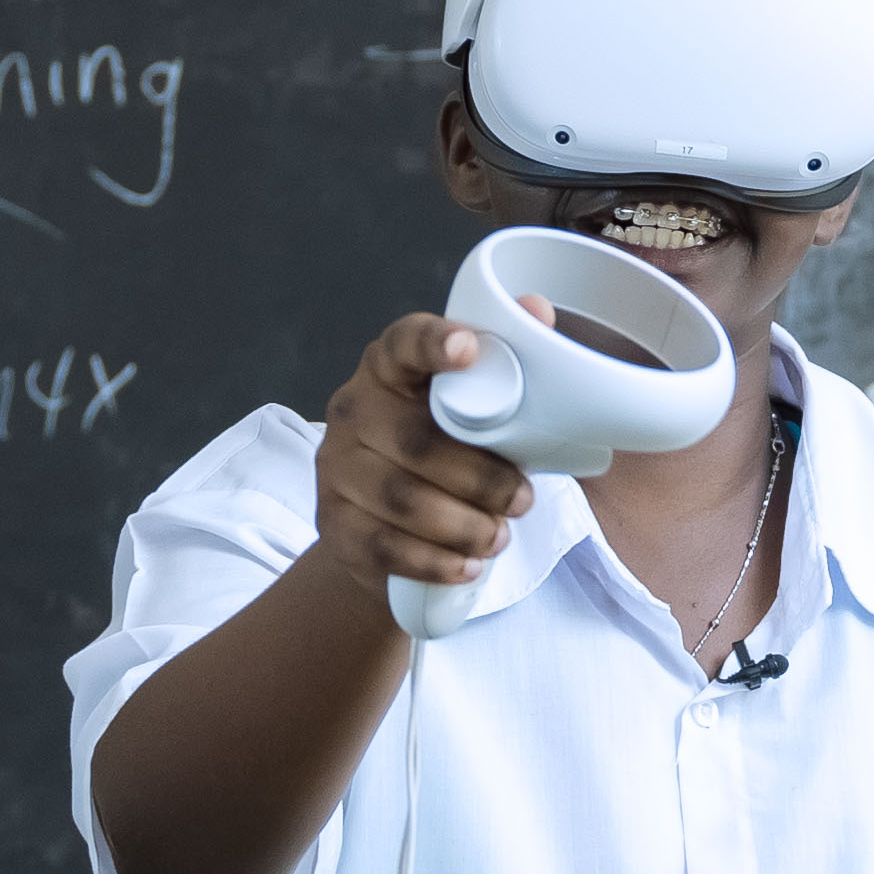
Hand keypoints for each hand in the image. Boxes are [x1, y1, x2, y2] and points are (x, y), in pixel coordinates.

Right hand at [309, 313, 536, 616]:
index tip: (469, 350)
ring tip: (500, 535)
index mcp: (388, 367)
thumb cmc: (444, 450)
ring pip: (401, 500)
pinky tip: (468, 564)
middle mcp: (352, 410)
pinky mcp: (335, 525)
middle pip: (414, 441)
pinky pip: (384, 547)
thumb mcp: (476, 406)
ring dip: (464, 524)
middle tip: (522, 499)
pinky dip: (435, 561)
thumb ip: (508, 359)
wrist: (384, 523)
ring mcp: (336, 469)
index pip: (404, 343)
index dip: (434, 343)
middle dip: (480, 477)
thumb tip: (538, 309)